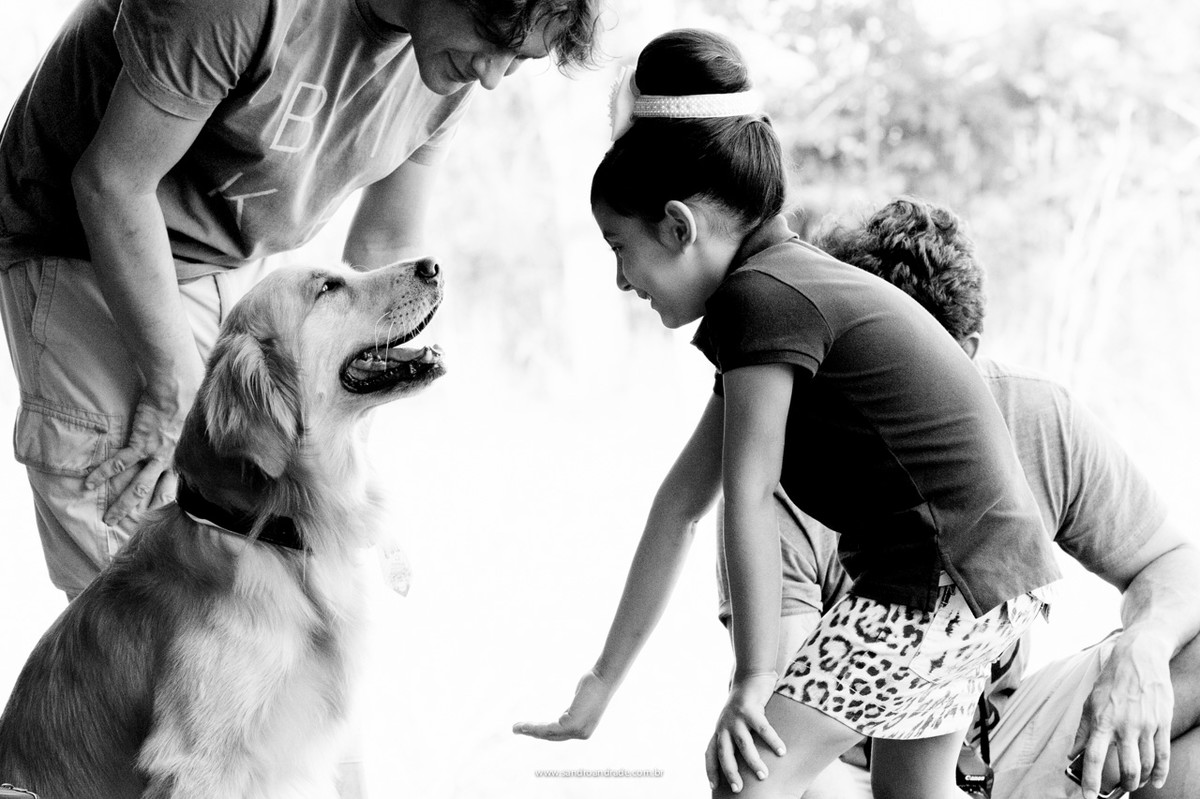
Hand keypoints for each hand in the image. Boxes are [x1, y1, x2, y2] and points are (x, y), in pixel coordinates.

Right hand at [85, 387, 191, 525]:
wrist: (173, 391)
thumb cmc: (179, 408)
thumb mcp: (183, 433)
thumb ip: (177, 447)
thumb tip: (173, 454)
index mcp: (179, 461)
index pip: (171, 491)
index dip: (160, 506)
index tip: (150, 520)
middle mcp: (169, 462)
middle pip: (152, 494)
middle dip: (137, 512)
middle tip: (122, 524)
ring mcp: (155, 454)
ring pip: (137, 486)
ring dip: (121, 504)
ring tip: (107, 518)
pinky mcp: (141, 443)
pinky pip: (120, 463)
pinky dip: (103, 474)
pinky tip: (89, 484)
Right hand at [512, 669, 614, 740]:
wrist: (604, 677)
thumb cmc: (593, 685)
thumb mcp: (580, 701)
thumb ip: (571, 712)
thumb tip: (563, 714)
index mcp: (583, 729)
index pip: (560, 735)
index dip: (542, 733)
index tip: (528, 730)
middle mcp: (582, 734)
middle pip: (552, 737)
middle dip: (532, 734)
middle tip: (515, 730)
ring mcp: (578, 731)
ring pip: (548, 734)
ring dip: (530, 731)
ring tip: (515, 728)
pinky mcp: (573, 725)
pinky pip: (550, 729)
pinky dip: (535, 728)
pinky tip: (525, 725)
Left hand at [706, 672, 785, 792]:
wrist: (750, 676)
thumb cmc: (746, 705)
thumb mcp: (735, 722)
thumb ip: (736, 739)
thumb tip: (745, 763)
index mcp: (720, 730)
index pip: (710, 753)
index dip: (711, 770)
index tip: (713, 786)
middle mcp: (724, 724)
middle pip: (724, 752)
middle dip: (730, 772)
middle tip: (737, 788)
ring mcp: (736, 716)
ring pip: (743, 743)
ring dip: (753, 761)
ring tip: (763, 775)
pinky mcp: (750, 708)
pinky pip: (762, 728)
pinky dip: (772, 741)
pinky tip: (781, 751)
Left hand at [1069, 631, 1173, 796]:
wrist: (1139, 659)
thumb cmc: (1112, 680)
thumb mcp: (1090, 701)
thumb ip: (1083, 730)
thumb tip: (1073, 753)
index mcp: (1102, 720)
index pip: (1094, 756)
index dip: (1090, 779)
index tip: (1088, 796)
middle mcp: (1124, 726)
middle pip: (1127, 767)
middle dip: (1123, 785)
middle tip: (1118, 791)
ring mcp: (1146, 726)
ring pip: (1146, 764)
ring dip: (1139, 779)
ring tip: (1133, 783)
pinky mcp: (1162, 723)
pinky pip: (1163, 755)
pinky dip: (1160, 772)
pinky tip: (1155, 781)